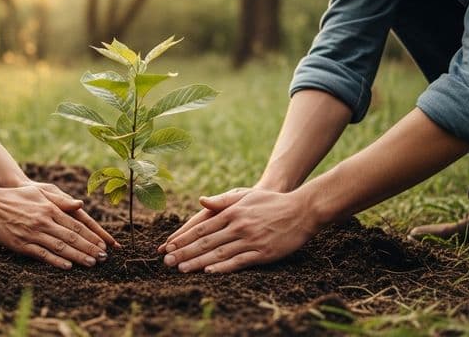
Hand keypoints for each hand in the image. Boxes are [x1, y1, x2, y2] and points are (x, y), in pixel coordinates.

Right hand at [0, 184, 111, 269]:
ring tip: (92, 263)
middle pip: (72, 237)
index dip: (91, 235)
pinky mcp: (21, 244)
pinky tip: (68, 266)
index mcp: (50, 209)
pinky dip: (56, 260)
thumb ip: (60, 200)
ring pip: (60, 247)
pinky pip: (42, 254)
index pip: (76, 224)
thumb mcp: (39, 193)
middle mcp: (44, 221)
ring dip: (78, 256)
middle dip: (90, 248)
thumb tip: (80, 204)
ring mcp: (32, 233)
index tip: (104, 244)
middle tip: (104, 257)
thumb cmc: (16, 196)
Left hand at [159, 188, 318, 272]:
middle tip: (166, 261)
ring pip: (218, 253)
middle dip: (184, 252)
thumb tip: (201, 201)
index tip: (169, 246)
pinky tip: (209, 271)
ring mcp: (250, 240)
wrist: (302, 210)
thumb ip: (222, 201)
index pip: (202, 227)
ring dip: (198, 262)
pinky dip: (223, 267)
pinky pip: (239, 262)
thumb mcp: (246, 196)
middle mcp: (238, 226)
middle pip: (205, 242)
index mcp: (232, 212)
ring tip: (181, 269)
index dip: (184, 238)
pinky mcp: (263, 253)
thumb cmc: (271, 202)